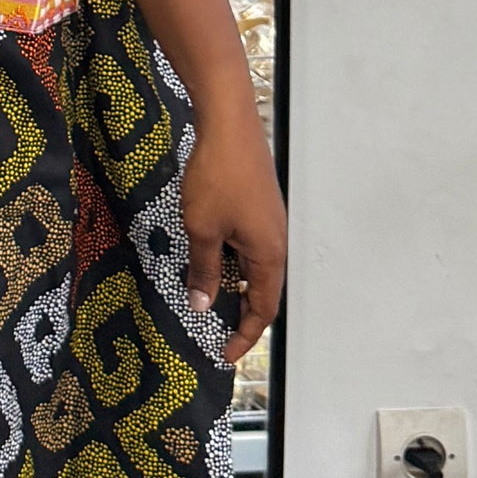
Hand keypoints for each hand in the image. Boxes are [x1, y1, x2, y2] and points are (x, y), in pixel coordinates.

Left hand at [180, 94, 285, 365]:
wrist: (228, 123)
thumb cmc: (217, 177)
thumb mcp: (202, 228)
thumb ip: (203, 270)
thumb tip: (203, 305)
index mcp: (269, 255)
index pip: (263, 310)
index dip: (245, 336)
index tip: (225, 354)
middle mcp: (276, 242)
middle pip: (261, 289)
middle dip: (237, 311)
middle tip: (210, 326)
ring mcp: (268, 222)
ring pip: (251, 265)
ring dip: (230, 280)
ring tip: (200, 290)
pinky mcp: (257, 205)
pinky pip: (246, 243)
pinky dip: (228, 256)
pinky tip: (205, 250)